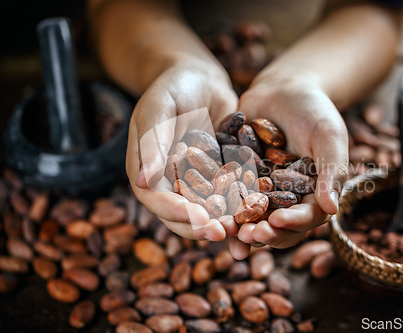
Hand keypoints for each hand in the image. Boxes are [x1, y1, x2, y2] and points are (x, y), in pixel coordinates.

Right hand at [126, 61, 238, 240]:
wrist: (201, 78)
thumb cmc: (174, 85)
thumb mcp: (159, 107)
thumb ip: (152, 141)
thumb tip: (143, 181)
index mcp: (147, 170)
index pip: (157, 199)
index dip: (178, 212)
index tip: (201, 220)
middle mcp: (169, 182)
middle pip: (182, 214)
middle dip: (203, 226)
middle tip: (227, 233)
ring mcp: (195, 182)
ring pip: (207, 211)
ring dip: (224, 224)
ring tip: (245, 231)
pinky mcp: (218, 177)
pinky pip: (228, 197)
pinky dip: (241, 208)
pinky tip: (259, 215)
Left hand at [229, 80, 348, 258]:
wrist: (283, 88)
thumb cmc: (315, 110)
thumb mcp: (329, 136)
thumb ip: (333, 171)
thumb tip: (332, 209)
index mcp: (312, 195)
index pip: (306, 217)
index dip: (293, 223)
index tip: (277, 222)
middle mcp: (285, 199)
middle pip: (275, 225)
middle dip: (263, 232)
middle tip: (247, 236)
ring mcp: (259, 190)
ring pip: (249, 216)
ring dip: (238, 227)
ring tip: (225, 231)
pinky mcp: (237, 178)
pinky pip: (226, 194)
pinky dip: (217, 203)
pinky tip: (204, 208)